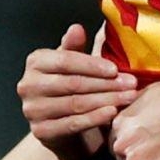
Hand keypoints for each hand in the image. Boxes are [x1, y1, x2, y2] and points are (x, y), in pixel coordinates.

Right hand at [18, 25, 134, 159]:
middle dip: (106, 84)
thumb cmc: (71, 85)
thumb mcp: (74, 63)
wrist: (62, 123)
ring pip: (75, 103)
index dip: (92, 65)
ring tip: (129, 97)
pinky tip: (112, 112)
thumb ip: (75, 46)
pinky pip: (72, 124)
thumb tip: (76, 28)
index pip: (65, 61)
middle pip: (73, 83)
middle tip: (131, 83)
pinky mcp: (40, 131)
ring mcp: (32, 110)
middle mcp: (28, 85)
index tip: (115, 69)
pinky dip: (94, 118)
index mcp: (35, 62)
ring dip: (106, 100)